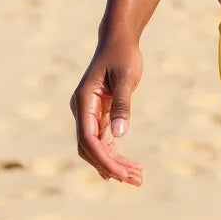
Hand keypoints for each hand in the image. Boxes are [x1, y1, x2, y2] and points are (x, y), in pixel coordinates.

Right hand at [70, 37, 144, 185]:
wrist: (119, 40)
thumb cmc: (123, 55)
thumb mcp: (126, 77)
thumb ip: (122, 104)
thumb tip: (119, 135)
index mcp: (83, 101)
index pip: (88, 140)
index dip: (104, 159)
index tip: (121, 174)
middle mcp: (82, 110)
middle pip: (90, 149)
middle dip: (111, 166)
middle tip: (136, 179)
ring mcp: (89, 114)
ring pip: (97, 148)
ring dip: (114, 163)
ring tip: (137, 176)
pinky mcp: (99, 115)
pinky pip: (104, 140)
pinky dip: (115, 153)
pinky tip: (129, 165)